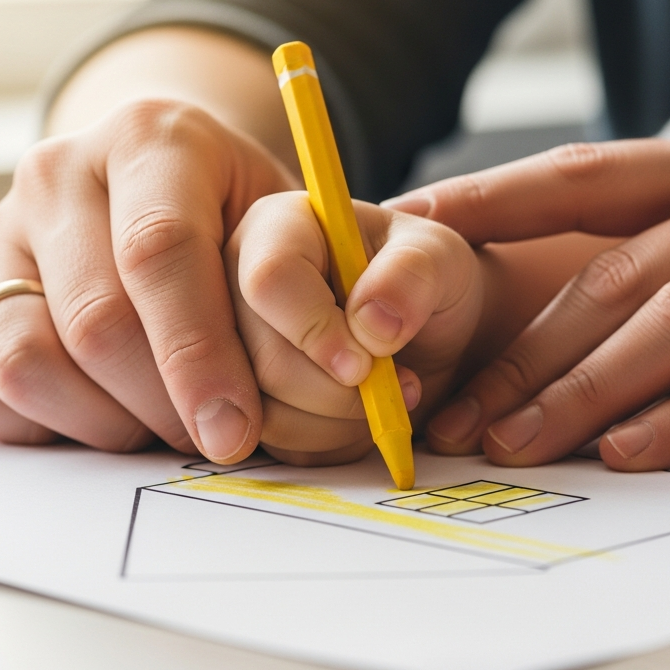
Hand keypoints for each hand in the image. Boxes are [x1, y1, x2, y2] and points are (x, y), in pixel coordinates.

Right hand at [0, 99, 296, 461]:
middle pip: (96, 321)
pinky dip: (38, 424)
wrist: (160, 189)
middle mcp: (59, 172)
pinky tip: (101, 418)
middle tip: (213, 440)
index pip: (161, 250)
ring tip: (159, 425)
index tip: (237, 431)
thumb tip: (342, 371)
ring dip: (103, 422)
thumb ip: (313, 283)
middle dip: (164, 405)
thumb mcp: (294, 224)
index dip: (201, 353)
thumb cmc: (241, 223)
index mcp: (152, 138)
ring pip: (26, 360)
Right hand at [224, 192, 483, 464]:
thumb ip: (413, 274)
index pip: (268, 280)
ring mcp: (228, 344)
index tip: (363, 364)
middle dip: (333, 390)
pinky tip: (354, 416)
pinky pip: (269, 439)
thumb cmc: (424, 282)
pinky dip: (323, 442)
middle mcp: (233, 282)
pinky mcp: (240, 398)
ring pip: (256, 408)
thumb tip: (372, 324)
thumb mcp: (441, 259)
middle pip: (255, 356)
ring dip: (332, 421)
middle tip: (393, 385)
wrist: (424, 333)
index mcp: (278, 228)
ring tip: (382, 396)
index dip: (314, 330)